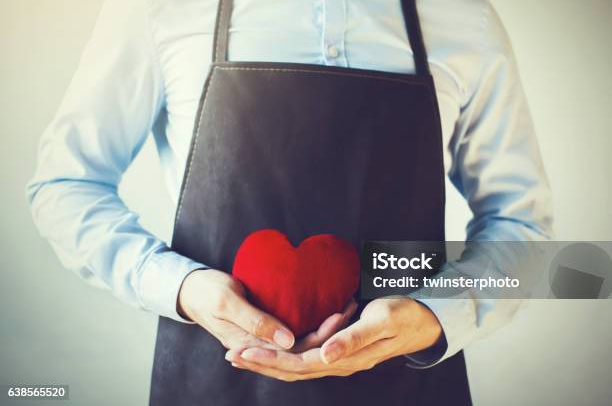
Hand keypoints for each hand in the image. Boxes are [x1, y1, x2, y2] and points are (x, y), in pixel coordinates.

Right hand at [178, 269, 356, 351]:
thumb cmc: (206, 292)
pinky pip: (293, 336)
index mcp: (252, 345)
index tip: (341, 315)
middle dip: (330, 332)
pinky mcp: (263, 332)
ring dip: (324, 330)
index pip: (296, 351)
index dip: (322, 336)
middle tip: (351, 307)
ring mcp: (262, 342)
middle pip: (304, 349)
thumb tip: (289, 341)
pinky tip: (326, 316)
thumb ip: (256, 322)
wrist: (189, 290)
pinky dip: (311, 327)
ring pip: (301, 343)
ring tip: (346, 308)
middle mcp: (260, 348)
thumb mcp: (227, 302)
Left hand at [225, 298, 441, 380]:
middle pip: (292, 370)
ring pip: (296, 366)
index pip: (298, 364)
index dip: (270, 360)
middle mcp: (338, 363)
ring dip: (269, 361)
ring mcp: (339, 359)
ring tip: (243, 355)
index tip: (244, 352)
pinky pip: (306, 358)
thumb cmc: (404, 315)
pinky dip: (285, 355)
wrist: (425, 320)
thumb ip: (354, 339)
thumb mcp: (382, 321)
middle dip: (261, 363)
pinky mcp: (340, 351)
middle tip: (231, 355)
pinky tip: (273, 350)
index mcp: (345, 358)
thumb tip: (326, 355)